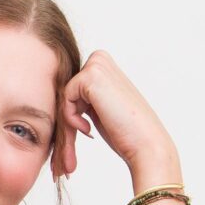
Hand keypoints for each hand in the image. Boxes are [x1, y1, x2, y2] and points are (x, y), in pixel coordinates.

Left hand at [54, 50, 176, 182]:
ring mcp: (97, 65)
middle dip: (68, 118)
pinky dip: (71, 117)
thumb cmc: (127, 132)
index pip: (72, 88)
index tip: (85, 132)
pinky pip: (65, 97)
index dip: (73, 113)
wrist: (145, 143)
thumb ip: (84, 99)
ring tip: (86, 134)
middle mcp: (100, 60)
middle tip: (78, 138)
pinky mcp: (91, 75)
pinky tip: (88, 127)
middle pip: (66, 90)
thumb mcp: (101, 109)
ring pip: (64, 95)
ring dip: (69, 120)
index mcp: (104, 68)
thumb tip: (60, 101)